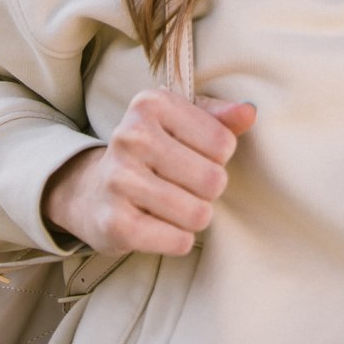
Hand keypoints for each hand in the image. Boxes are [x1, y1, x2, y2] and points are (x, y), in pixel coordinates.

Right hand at [42, 89, 255, 256]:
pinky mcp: (115, 222)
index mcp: (151, 103)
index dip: (219, 156)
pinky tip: (163, 226)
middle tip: (188, 185)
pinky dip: (180, 238)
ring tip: (177, 205)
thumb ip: (220, 117)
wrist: (94, 191)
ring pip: (198, 213)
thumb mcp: (183, 123)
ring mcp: (119, 179)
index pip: (223, 142)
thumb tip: (249, 113)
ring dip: (196, 216)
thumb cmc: (153, 152)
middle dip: (209, 189)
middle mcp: (131, 136)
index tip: (196, 155)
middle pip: (212, 179)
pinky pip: (178, 240)